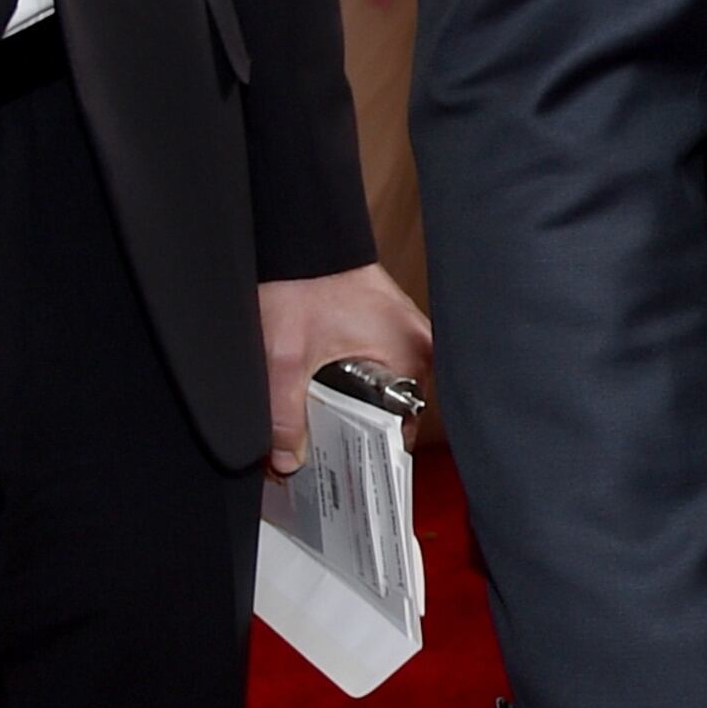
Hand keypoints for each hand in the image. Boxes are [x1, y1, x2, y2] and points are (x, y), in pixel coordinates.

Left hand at [256, 262, 431, 476]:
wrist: (300, 233)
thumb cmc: (304, 278)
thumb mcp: (287, 356)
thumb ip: (285, 413)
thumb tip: (287, 459)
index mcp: (413, 358)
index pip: (403, 428)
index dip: (368, 454)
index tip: (344, 474)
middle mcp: (421, 347)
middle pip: (392, 413)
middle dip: (355, 434)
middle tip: (322, 456)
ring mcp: (408, 335)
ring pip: (383, 393)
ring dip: (352, 409)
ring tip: (319, 427)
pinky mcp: (390, 326)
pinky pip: (379, 370)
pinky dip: (352, 385)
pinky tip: (324, 393)